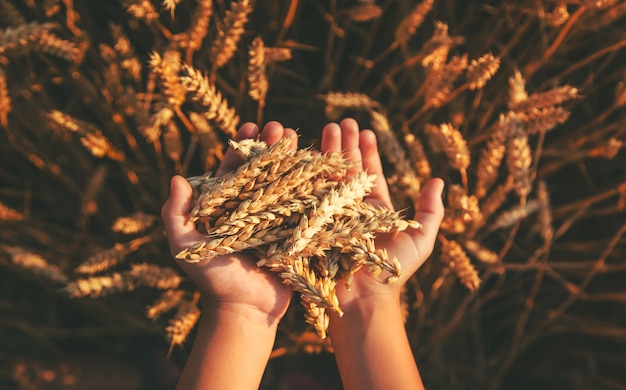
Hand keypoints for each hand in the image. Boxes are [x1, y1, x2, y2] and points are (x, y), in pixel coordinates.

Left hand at [161, 121, 296, 325]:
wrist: (245, 310)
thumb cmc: (213, 279)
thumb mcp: (184, 247)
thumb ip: (175, 215)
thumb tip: (177, 177)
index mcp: (227, 207)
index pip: (236, 169)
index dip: (243, 146)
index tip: (251, 125)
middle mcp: (253, 208)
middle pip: (263, 170)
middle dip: (271, 145)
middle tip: (280, 126)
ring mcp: (277, 218)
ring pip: (286, 181)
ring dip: (292, 158)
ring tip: (298, 137)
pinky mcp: (296, 232)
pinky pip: (305, 204)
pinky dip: (312, 184)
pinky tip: (320, 164)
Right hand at [320, 118, 444, 313]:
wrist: (364, 298)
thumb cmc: (393, 272)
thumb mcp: (420, 239)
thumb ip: (431, 211)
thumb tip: (439, 180)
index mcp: (374, 210)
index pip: (371, 174)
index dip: (369, 151)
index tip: (367, 130)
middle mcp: (351, 209)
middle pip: (348, 169)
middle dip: (346, 144)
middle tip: (343, 121)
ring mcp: (331, 214)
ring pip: (330, 176)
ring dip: (329, 151)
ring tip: (328, 127)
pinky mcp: (314, 222)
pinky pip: (311, 193)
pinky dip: (311, 172)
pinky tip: (310, 152)